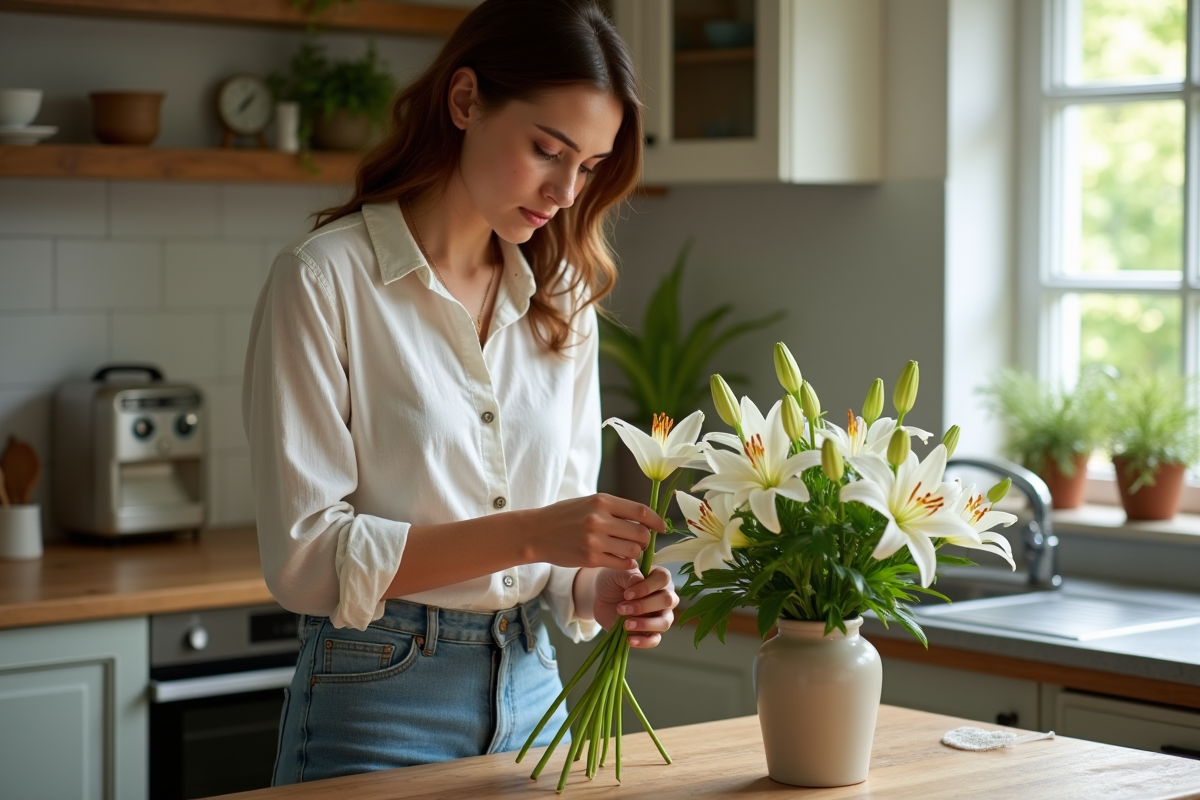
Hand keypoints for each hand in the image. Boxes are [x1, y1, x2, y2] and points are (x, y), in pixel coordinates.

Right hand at [527, 494, 664, 570]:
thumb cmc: (564, 516)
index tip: (662, 527)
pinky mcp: (590, 559)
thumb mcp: (589, 502)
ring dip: (635, 553)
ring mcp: (595, 540)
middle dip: (645, 540)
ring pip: (633, 551)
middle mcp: (600, 519)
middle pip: (640, 533)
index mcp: (602, 501)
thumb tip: (645, 518)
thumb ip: (614, 508)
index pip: (641, 511)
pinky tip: (621, 560)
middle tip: (640, 542)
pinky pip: (621, 563)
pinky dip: (626, 564)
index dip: (656, 521)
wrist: (536, 532)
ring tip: (628, 551)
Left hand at [593, 566, 677, 648]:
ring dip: (645, 624)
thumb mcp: (617, 573)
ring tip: (625, 624)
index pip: (663, 579)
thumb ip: (629, 575)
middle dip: (644, 606)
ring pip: (665, 622)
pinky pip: (655, 639)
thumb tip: (640, 580)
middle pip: (667, 600)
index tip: (626, 594)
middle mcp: (664, 596)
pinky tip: (629, 640)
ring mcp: (660, 615)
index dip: (647, 587)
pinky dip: (644, 641)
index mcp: (659, 578)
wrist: (601, 597)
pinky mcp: (651, 631)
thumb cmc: (613, 580)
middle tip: (622, 608)